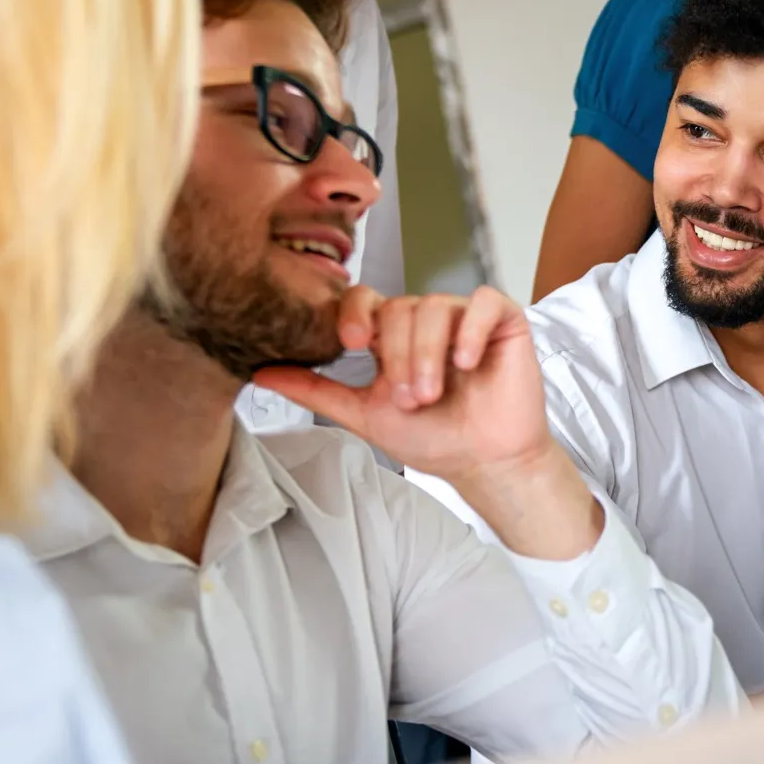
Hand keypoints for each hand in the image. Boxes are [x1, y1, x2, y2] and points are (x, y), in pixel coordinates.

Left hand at [255, 286, 552, 487]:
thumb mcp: (365, 415)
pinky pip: (484, 302)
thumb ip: (317, 391)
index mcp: (392, 338)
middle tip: (409, 398)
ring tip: (433, 393)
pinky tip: (466, 362)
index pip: (365, 300)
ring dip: (427, 353)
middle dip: (397, 355)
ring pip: (434, 305)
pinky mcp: (501, 322)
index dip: (353, 312)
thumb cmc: (434, 439)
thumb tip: (261, 373)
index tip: (349, 342)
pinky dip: (470, 331)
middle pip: (398, 307)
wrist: (485, 463)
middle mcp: (426, 322)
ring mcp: (464, 319)